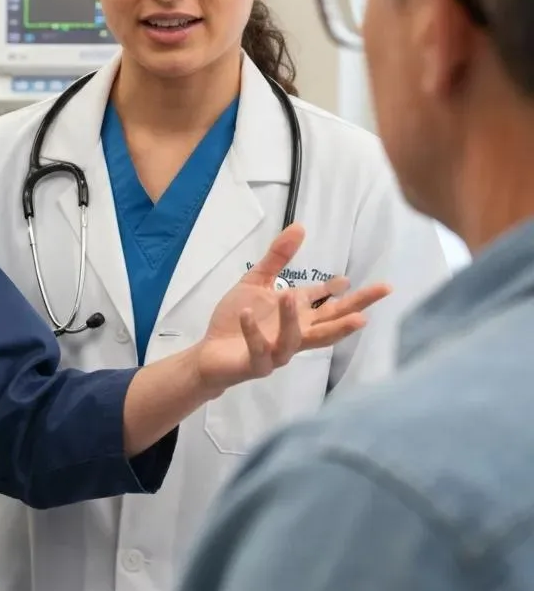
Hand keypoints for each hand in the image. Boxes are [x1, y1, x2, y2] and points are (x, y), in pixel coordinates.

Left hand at [194, 223, 390, 398]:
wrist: (211, 353)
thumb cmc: (238, 318)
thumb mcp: (257, 282)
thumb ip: (277, 258)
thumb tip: (300, 227)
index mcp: (297, 314)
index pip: (327, 304)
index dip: (341, 293)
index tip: (351, 280)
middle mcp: (295, 334)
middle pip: (330, 325)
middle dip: (354, 310)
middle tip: (380, 292)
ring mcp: (277, 351)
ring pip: (294, 338)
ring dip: (292, 318)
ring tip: (290, 296)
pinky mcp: (257, 363)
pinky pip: (259, 349)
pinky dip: (253, 332)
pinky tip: (247, 313)